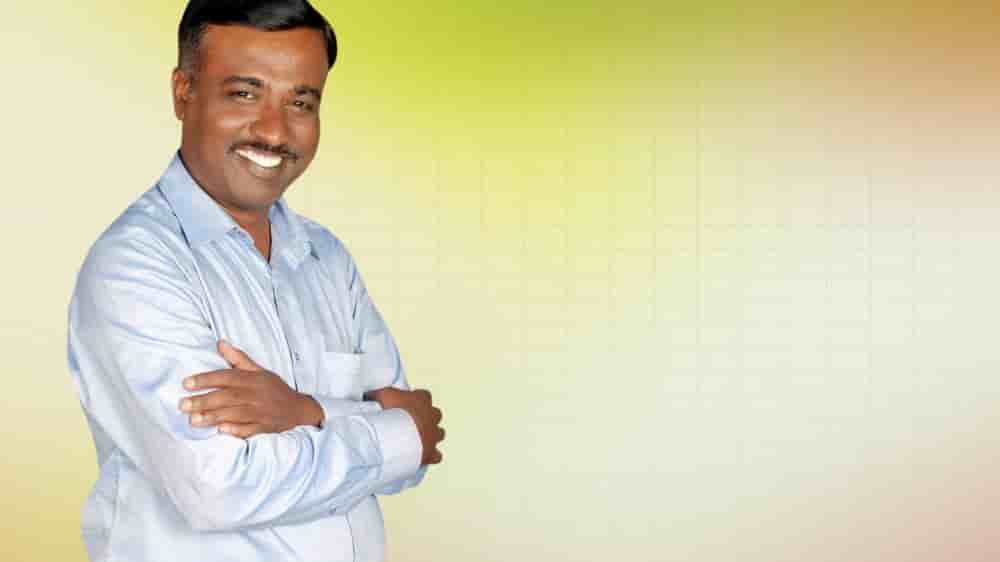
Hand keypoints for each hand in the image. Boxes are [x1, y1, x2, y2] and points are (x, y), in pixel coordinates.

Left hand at [178, 340, 323, 438]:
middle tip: (182, 404)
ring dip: (213, 417)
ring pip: (234, 414)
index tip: (186, 383)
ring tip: (193, 420)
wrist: (298, 409)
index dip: (206, 379)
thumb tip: (220, 343)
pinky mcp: (264, 427)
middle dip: (204, 401)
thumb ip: (238, 358)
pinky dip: (236, 430)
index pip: (227, 377)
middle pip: (227, 397)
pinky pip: (249, 429)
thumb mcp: (259, 370)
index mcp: (253, 379)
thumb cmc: (274, 388)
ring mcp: (260, 412)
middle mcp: (256, 395)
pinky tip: (220, 430)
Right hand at [365, 387, 444, 464]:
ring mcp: (434, 435)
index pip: (424, 395)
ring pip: (439, 433)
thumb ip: (379, 394)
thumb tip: (369, 394)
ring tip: (418, 439)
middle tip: (411, 422)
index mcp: (422, 400)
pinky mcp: (431, 452)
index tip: (406, 405)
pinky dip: (431, 456)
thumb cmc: (392, 413)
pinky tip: (422, 456)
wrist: (398, 435)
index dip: (416, 400)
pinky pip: (436, 455)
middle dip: (427, 418)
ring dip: (431, 436)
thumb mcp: (382, 395)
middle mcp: (432, 416)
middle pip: (436, 414)